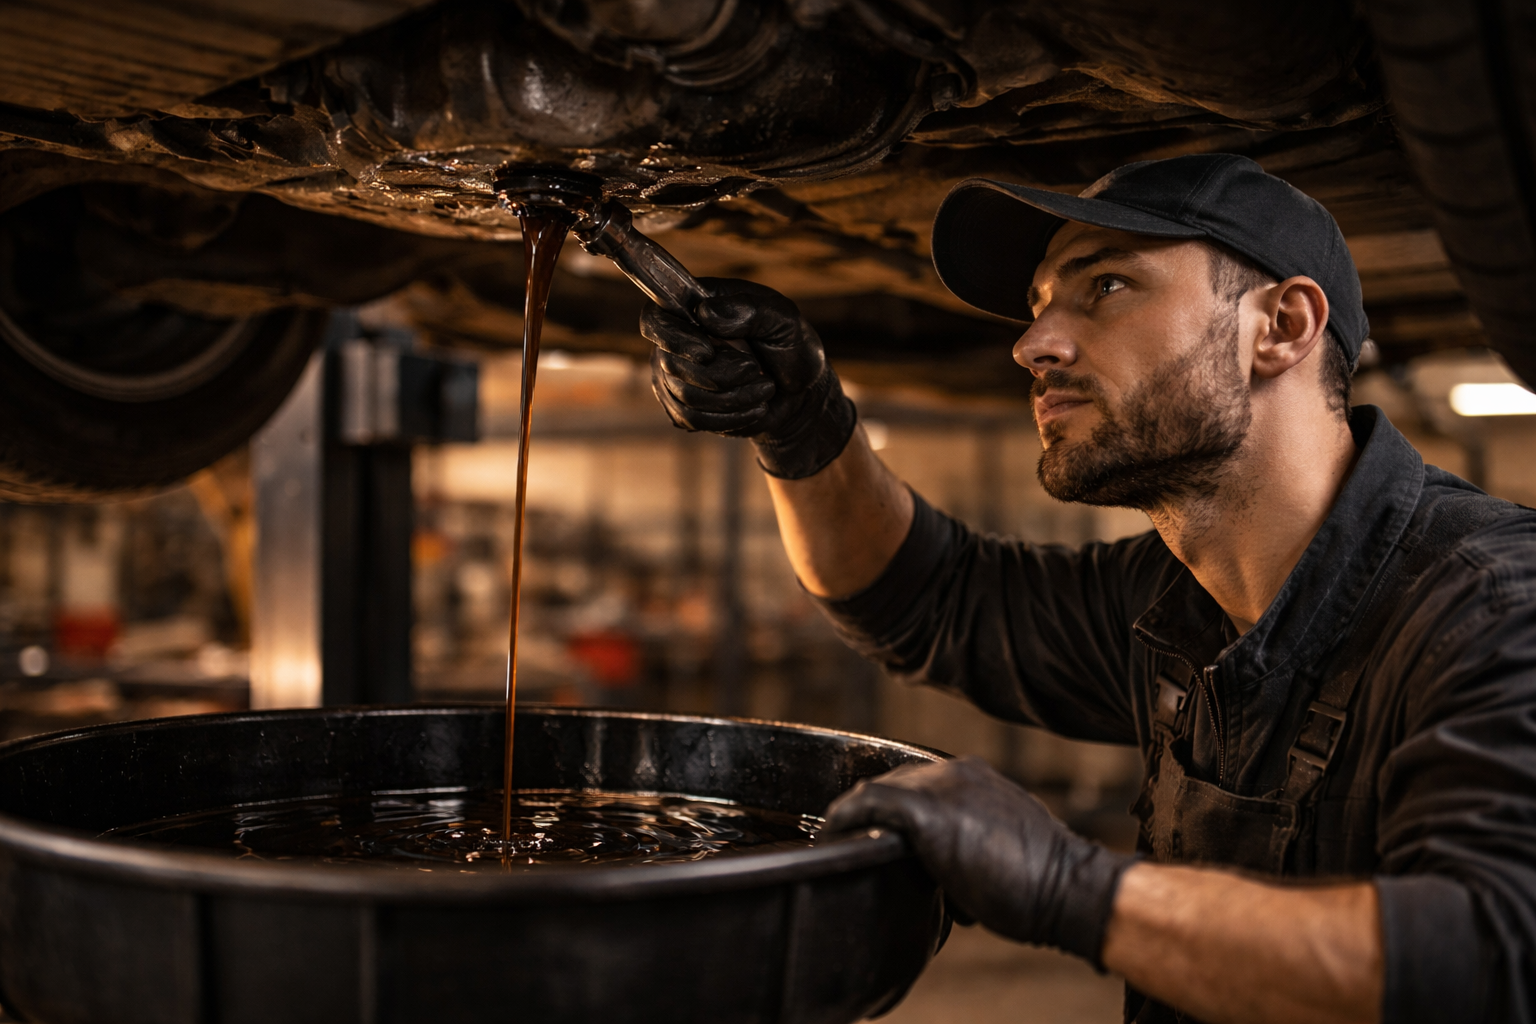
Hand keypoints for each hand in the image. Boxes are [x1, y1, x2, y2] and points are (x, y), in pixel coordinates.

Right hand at [641, 278, 857, 478]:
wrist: (798, 392)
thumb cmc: (790, 347)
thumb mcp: (784, 321)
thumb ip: (752, 310)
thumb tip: (707, 314)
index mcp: (695, 308)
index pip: (655, 319)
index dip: (672, 338)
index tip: (707, 352)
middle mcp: (677, 341)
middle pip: (672, 365)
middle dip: (722, 375)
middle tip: (756, 369)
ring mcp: (675, 377)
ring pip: (685, 397)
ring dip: (733, 398)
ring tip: (763, 388)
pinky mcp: (683, 408)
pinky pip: (692, 420)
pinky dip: (730, 417)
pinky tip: (753, 407)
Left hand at [823, 756, 1135, 967]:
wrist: (1067, 888)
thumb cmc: (1040, 886)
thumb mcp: (998, 855)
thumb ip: (966, 850)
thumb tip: (942, 885)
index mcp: (975, 778)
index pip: (918, 785)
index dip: (892, 814)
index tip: (874, 838)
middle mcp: (955, 771)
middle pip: (894, 786)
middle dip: (871, 818)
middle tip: (847, 845)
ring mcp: (940, 785)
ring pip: (877, 792)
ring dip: (854, 820)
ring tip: (834, 845)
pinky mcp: (925, 807)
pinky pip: (867, 804)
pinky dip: (843, 820)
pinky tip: (828, 840)